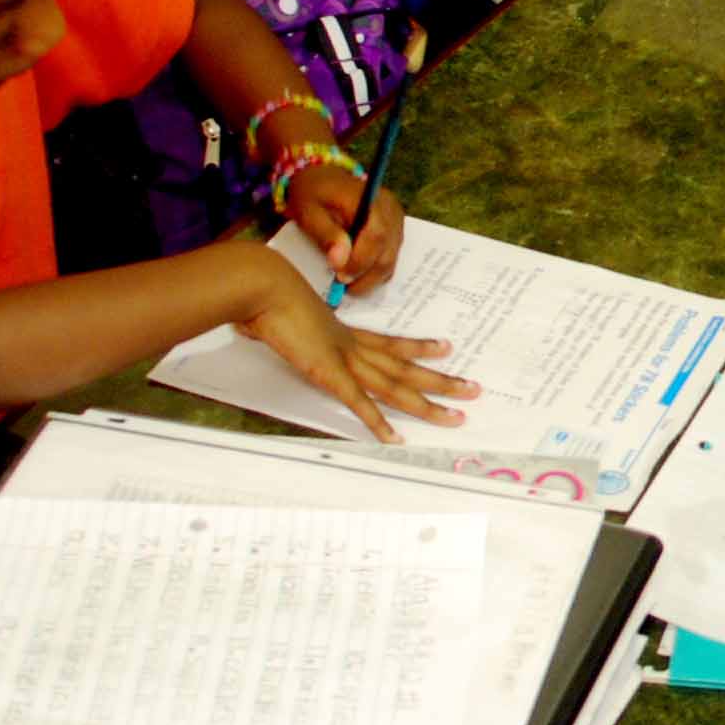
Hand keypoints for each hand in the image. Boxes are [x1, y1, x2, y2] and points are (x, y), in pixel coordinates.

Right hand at [231, 243, 475, 439]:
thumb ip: (274, 325)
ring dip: (428, 404)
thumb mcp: (278, 314)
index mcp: (343, 332)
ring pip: (396, 387)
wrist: (263, 286)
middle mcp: (352, 345)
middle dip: (442, 380)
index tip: (445, 348)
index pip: (390, 343)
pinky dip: (378, 423)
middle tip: (473, 389)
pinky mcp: (329, 373)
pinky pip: (360, 403)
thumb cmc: (265, 295)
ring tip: (457, 416)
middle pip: (405, 367)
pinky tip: (395, 438)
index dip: (419, 348)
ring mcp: (344, 359)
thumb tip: (250, 327)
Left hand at [284, 165, 404, 295]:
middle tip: (343, 288)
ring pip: (391, 259)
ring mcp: (396, 219)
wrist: (323, 178)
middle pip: (388, 252)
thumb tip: (339, 261)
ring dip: (371, 277)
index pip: (376, 235)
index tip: (340, 276)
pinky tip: (357, 274)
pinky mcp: (395, 230)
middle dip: (366, 276)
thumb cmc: (313, 194)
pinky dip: (375, 271)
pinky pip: (390, 257)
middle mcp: (389, 208)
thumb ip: (326, 234)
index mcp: (369, 198)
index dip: (360, 261)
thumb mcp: (309, 211)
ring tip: (348, 284)